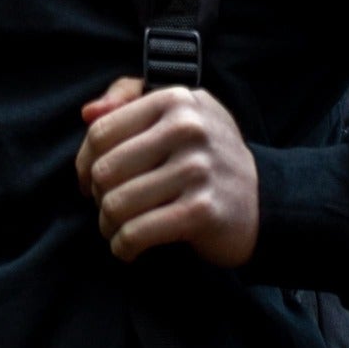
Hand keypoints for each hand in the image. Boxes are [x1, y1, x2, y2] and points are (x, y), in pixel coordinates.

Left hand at [76, 75, 259, 268]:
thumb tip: (88, 113)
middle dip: (98, 197)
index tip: (88, 180)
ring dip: (108, 226)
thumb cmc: (207, 156)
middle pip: (105, 170)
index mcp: (176, 100)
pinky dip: (123, 247)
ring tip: (117, 230)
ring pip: (116, 204)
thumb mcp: (179, 112)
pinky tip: (129, 248)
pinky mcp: (201, 211)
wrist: (263, 200)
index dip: (84, 162)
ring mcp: (197, 170)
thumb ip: (129, 99)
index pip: (101, 132)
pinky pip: (136, 233)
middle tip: (109, 208)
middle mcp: (188, 129)